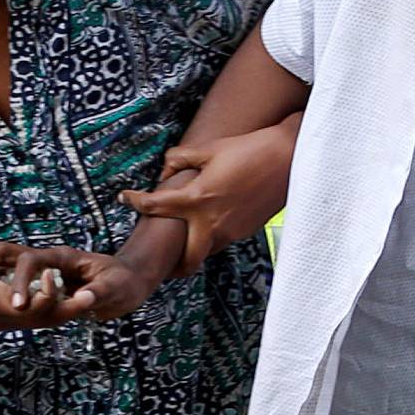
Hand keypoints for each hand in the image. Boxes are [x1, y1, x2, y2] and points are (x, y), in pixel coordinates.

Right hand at [0, 239, 103, 362]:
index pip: (20, 299)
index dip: (39, 291)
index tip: (55, 277)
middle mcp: (1, 312)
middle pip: (42, 314)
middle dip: (67, 307)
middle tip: (94, 297)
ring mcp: (4, 318)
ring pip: (42, 319)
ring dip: (66, 311)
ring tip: (93, 301)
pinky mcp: (4, 319)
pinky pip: (35, 319)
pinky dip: (53, 312)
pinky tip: (71, 305)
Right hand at [0, 241, 155, 321]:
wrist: (127, 281)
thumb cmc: (122, 282)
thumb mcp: (116, 289)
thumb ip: (101, 293)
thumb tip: (88, 299)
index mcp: (61, 257)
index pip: (31, 261)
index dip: (21, 281)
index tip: (17, 306)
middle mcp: (45, 260)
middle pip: (5, 254)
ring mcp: (38, 269)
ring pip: (1, 263)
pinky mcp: (36, 280)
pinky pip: (6, 278)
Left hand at [120, 120, 298, 271]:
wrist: (288, 159)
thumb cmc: (248, 149)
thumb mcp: (210, 149)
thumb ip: (181, 159)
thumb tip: (166, 170)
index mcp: (197, 199)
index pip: (155, 206)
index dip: (135, 202)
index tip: (125, 198)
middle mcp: (211, 222)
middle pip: (186, 260)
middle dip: (174, 265)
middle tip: (165, 261)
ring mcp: (231, 231)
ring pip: (206, 251)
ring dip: (195, 248)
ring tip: (189, 237)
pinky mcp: (246, 231)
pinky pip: (223, 240)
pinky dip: (214, 235)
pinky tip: (214, 221)